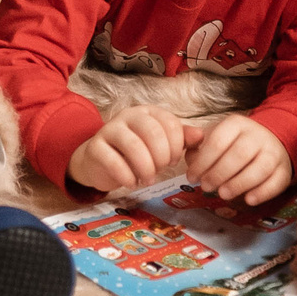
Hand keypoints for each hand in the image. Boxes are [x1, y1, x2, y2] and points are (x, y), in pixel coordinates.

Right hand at [67, 105, 199, 194]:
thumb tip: (201, 136)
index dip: (176, 147)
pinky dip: (127, 177)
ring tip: (147, 180)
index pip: (170, 124)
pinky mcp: (95, 147)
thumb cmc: (134, 152)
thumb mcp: (160, 144)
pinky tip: (131, 183)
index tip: (172, 162)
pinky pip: (113, 161)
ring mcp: (110, 129)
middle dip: (161, 157)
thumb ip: (181, 139)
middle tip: (160, 171)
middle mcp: (128, 115)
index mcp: (148, 112)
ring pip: (134, 146)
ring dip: (145, 168)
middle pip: (153, 132)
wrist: (99, 161)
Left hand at [183, 114, 293, 205]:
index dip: (203, 161)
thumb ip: (198, 146)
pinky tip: (248, 200)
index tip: (192, 177)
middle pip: (239, 154)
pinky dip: (262, 193)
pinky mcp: (284, 170)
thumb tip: (189, 157)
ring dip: (239, 184)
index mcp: (237, 124)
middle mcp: (257, 136)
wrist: (270, 140)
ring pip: (260, 168)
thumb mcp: (215, 136)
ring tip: (223, 194)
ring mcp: (273, 152)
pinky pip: (276, 182)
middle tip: (206, 187)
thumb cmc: (234, 142)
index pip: (218, 141)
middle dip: (219, 173)